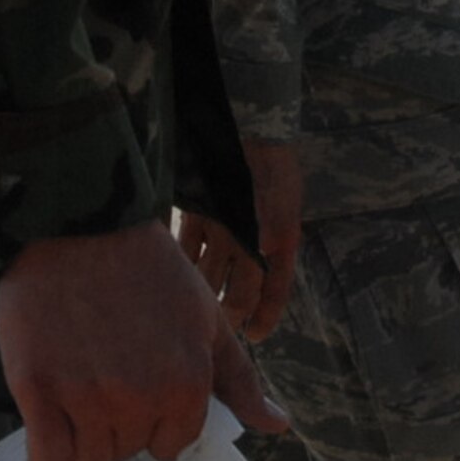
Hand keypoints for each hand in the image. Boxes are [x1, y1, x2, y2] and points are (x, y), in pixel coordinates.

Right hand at [0, 219, 286, 460]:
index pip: (169, 446)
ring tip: (73, 386)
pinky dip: (46, 454)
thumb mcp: (203, 314)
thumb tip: (278, 424)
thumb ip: (238, 377)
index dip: (152, 416)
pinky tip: (47, 417)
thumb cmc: (145, 266)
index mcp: (185, 386)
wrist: (77, 220)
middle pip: (125, 452)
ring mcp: (86, 397)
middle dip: (116, 422)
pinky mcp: (36, 390)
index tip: (136, 374)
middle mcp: (138, 399)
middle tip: (103, 366)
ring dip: (79, 439)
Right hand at [177, 140, 302, 341]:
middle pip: (237, 296)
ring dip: (203, 296)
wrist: (250, 124)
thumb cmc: (273, 166)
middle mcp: (251, 238)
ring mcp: (220, 226)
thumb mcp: (286, 207)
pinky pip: (184, 249)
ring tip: (196, 307)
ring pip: (206, 278)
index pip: (273, 293)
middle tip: (222, 325)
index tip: (254, 336)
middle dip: (230, 317)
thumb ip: (275, 242)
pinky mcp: (195, 211)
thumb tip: (262, 275)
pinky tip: (173, 271)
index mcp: (281, 237)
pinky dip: (180, 264)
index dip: (263, 318)